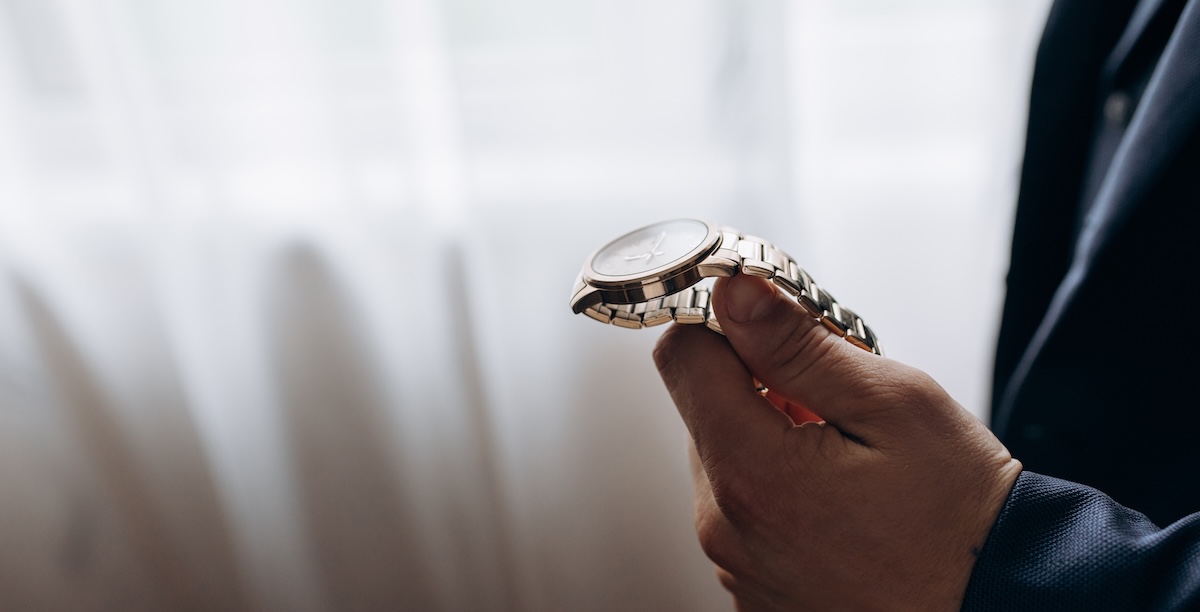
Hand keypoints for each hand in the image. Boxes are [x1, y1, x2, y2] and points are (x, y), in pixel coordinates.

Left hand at [653, 274, 1021, 610]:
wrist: (1002, 603)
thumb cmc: (961, 513)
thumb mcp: (894, 404)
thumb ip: (798, 345)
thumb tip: (733, 293)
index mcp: (752, 473)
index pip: (683, 358)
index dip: (725, 323)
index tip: (771, 323)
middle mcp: (726, 527)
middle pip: (704, 410)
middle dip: (759, 385)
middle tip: (835, 394)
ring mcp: (736, 566)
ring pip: (725, 460)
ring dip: (770, 438)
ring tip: (845, 451)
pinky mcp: (753, 589)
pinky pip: (743, 513)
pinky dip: (779, 490)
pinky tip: (839, 497)